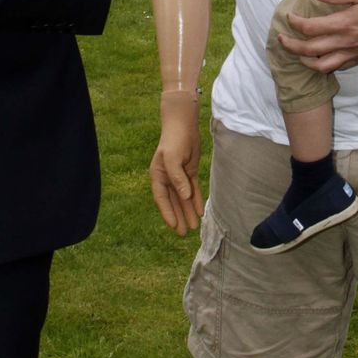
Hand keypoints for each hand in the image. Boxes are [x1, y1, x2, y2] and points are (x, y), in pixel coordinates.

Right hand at [149, 91, 203, 234]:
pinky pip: (193, 189)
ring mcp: (178, 176)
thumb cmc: (174, 140)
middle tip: (184, 233)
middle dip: (179, 217)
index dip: (168, 213)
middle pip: (173, 201)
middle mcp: (167, 178)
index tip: (174, 226)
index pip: (162, 199)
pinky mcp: (189, 171)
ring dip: (188, 211)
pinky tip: (199, 211)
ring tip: (193, 227)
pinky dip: (195, 200)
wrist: (183, 124)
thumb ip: (177, 178)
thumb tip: (184, 196)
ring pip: (183, 198)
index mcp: (158, 176)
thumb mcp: (173, 158)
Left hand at [278, 0, 357, 69]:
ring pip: (321, 66)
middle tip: (281, 39)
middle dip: (291, 46)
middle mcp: (345, 43)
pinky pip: (337, 67)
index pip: (310, 28)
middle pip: (310, 50)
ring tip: (298, 53)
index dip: (294, 23)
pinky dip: (324, 65)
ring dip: (305, 61)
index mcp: (344, 24)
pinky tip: (320, 58)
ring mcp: (352, 54)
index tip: (289, 16)